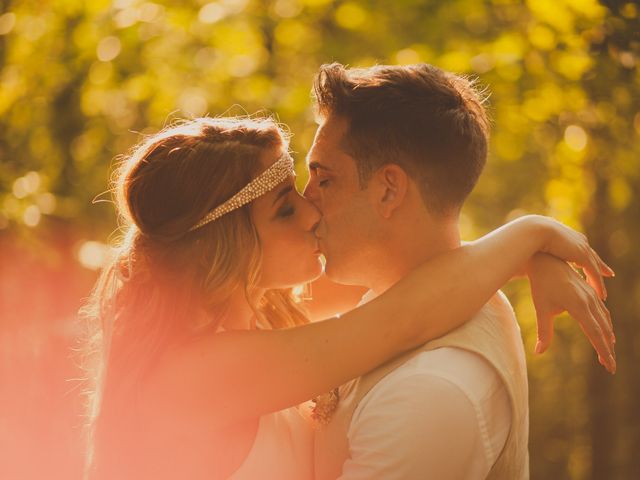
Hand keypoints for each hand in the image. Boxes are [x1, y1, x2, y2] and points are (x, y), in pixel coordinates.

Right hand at [521, 215, 614, 299]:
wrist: (533, 233)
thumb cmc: (526, 241)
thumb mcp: (534, 249)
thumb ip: (535, 259)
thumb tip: (523, 267)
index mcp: (566, 236)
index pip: (578, 249)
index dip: (583, 258)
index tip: (583, 265)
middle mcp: (577, 240)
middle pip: (591, 256)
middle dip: (598, 265)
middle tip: (607, 274)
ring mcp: (582, 247)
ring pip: (594, 267)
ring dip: (598, 281)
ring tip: (603, 293)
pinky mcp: (583, 255)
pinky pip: (593, 273)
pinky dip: (598, 284)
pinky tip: (601, 295)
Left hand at [527, 253, 615, 373]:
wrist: (545, 261)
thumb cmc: (541, 285)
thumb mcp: (542, 309)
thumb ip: (544, 332)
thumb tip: (538, 352)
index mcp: (579, 306)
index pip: (595, 334)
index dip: (603, 351)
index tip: (609, 366)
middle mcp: (589, 301)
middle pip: (603, 330)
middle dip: (607, 349)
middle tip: (610, 367)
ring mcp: (591, 295)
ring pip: (605, 319)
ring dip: (607, 336)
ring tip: (608, 352)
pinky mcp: (589, 291)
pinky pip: (601, 310)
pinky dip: (605, 323)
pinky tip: (605, 331)